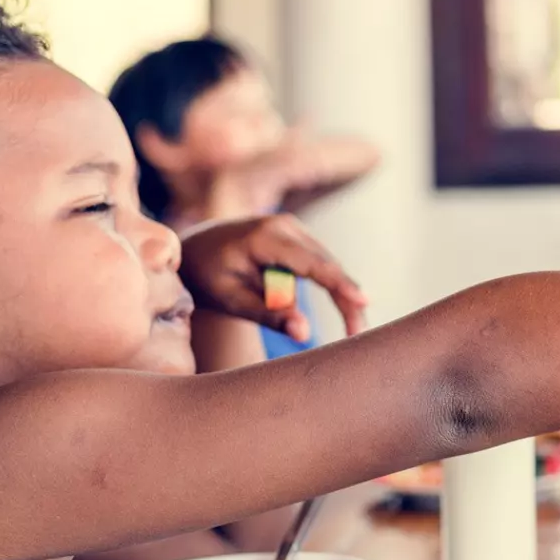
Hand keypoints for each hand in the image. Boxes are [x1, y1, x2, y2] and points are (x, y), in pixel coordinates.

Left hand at [177, 214, 368, 340]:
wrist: (196, 249)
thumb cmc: (208, 276)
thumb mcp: (230, 300)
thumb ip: (267, 315)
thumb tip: (303, 334)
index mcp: (265, 236)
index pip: (311, 263)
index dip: (339, 284)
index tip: (363, 301)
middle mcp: (285, 225)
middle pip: (327, 266)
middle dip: (347, 300)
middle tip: (358, 334)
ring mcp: (294, 228)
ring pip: (328, 266)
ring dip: (342, 296)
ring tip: (352, 329)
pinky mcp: (299, 238)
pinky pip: (321, 265)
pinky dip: (331, 286)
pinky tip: (345, 309)